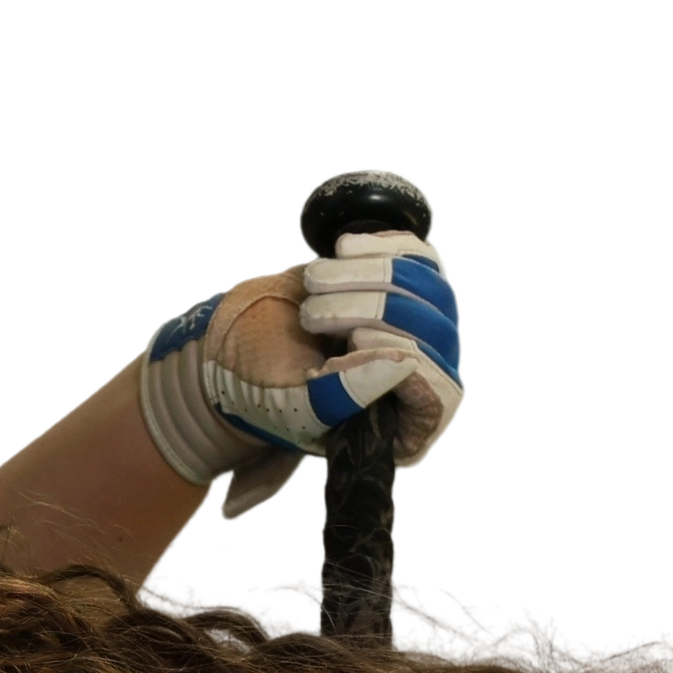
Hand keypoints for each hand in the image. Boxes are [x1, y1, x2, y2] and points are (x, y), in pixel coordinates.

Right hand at [208, 230, 470, 472]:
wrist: (237, 346)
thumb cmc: (262, 390)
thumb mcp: (295, 405)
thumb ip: (346, 394)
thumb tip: (407, 363)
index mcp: (401, 427)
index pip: (436, 392)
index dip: (403, 360)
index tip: (354, 339)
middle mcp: (422, 376)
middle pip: (433, 330)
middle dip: (372, 310)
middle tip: (311, 314)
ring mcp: (419, 327)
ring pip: (426, 285)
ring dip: (367, 274)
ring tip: (312, 282)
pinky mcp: (405, 285)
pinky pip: (415, 255)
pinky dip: (378, 246)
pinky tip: (341, 249)